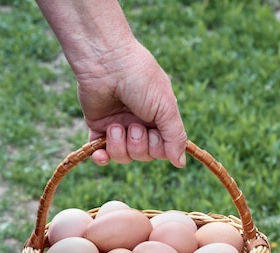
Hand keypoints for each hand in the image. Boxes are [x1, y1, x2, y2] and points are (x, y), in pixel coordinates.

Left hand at [76, 41, 186, 167]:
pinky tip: (100, 153)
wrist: (105, 62)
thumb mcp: (165, 107)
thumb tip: (181, 164)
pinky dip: (101, 157)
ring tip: (115, 126)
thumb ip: (175, 137)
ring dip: (119, 146)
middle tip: (134, 126)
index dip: (159, 149)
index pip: (163, 149)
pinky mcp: (98, 127)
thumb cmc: (140, 78)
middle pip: (143, 155)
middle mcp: (140, 123)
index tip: (155, 134)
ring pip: (123, 156)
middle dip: (138, 145)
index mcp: (159, 118)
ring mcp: (119, 126)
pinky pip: (101, 153)